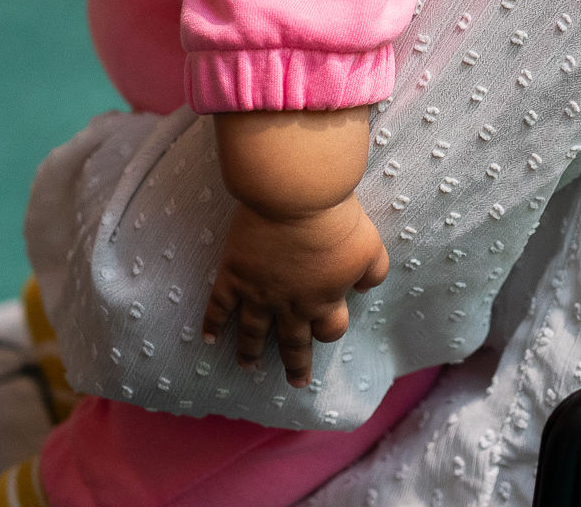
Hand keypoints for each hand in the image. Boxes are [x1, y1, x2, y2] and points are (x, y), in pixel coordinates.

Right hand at [200, 194, 389, 385]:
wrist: (297, 198)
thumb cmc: (337, 220)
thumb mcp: (370, 246)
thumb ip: (373, 272)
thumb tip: (366, 287)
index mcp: (324, 300)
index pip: (329, 330)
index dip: (329, 330)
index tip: (326, 329)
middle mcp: (290, 306)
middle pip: (292, 343)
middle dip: (295, 364)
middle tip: (295, 383)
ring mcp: (259, 294)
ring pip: (253, 333)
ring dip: (250, 352)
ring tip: (249, 367)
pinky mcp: (234, 276)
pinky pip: (219, 307)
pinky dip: (212, 324)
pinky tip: (207, 338)